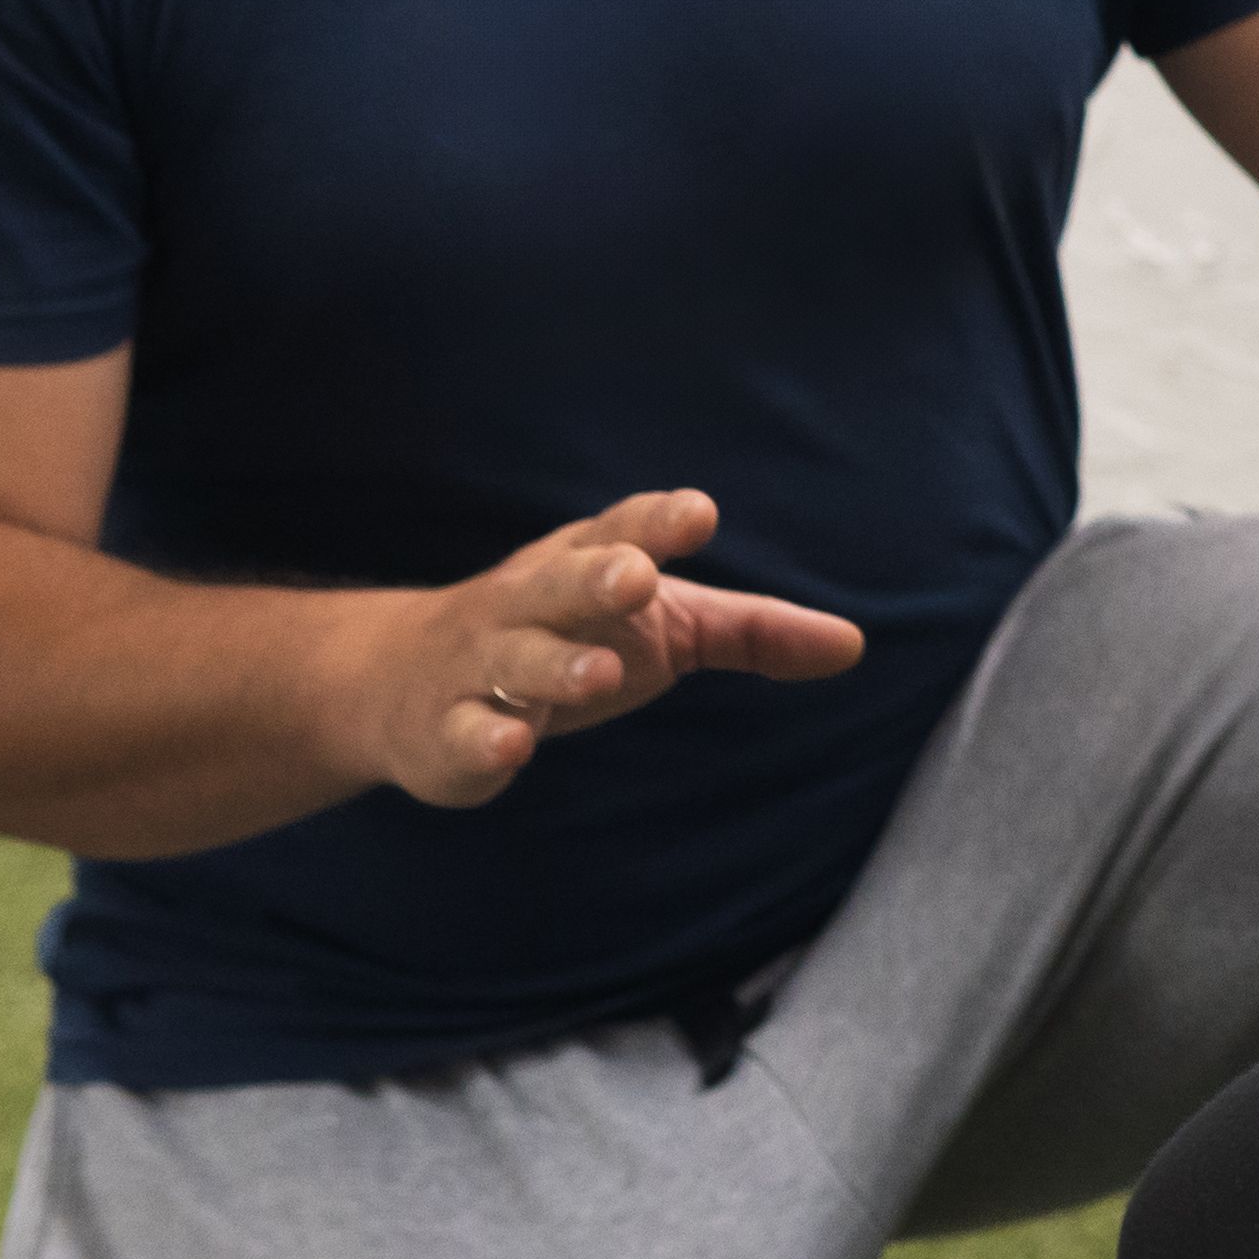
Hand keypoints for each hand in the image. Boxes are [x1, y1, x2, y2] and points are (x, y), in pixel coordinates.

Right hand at [346, 489, 869, 810]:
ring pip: (515, 660)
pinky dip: (485, 737)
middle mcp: (530, 603)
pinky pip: (464, 731)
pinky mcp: (447, 730)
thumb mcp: (662, 627)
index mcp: (586, 564)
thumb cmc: (566, 636)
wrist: (404, 682)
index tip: (699, 514)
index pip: (624, 531)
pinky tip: (513, 744)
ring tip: (598, 674)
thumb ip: (751, 632)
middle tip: (637, 576)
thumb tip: (854, 646)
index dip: (657, 522)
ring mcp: (482, 666)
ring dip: (555, 665)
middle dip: (597, 577)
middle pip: (562, 582)